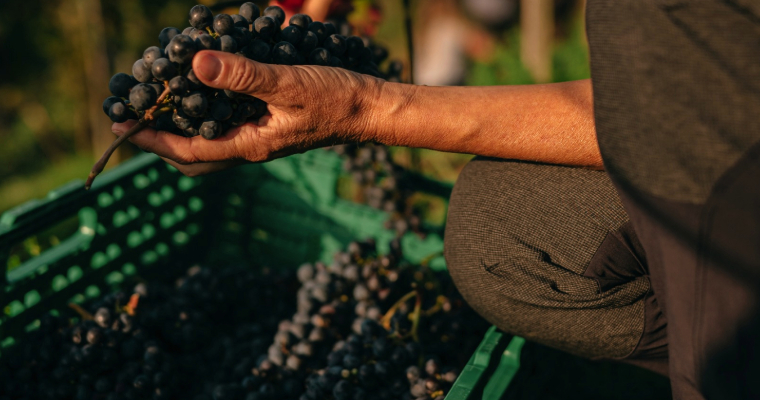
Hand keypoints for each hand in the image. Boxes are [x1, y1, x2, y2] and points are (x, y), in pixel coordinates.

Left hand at [112, 50, 380, 176]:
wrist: (370, 110)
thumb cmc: (336, 99)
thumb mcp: (288, 83)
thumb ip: (244, 75)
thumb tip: (196, 65)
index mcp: (251, 145)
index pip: (187, 151)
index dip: (150, 139)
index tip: (118, 123)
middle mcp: (252, 148)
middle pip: (193, 158)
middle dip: (159, 143)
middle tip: (133, 119)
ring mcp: (261, 140)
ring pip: (208, 146)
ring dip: (180, 132)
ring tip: (160, 107)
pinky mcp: (270, 129)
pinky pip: (226, 132)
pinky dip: (204, 120)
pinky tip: (202, 95)